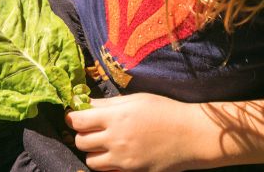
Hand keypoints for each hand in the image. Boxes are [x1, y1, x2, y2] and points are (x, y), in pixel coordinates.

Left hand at [66, 93, 202, 171]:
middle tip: (91, 129)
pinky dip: (107, 165)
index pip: (78, 120)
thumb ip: (109, 104)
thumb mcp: (137, 100)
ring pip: (91, 161)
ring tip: (104, 144)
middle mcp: (116, 139)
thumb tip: (86, 104)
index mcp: (116, 117)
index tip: (75, 116)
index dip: (72, 118)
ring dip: (93, 152)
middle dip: (82, 135)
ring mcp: (123, 159)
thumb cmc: (166, 111)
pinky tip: (116, 155)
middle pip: (81, 141)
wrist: (191, 135)